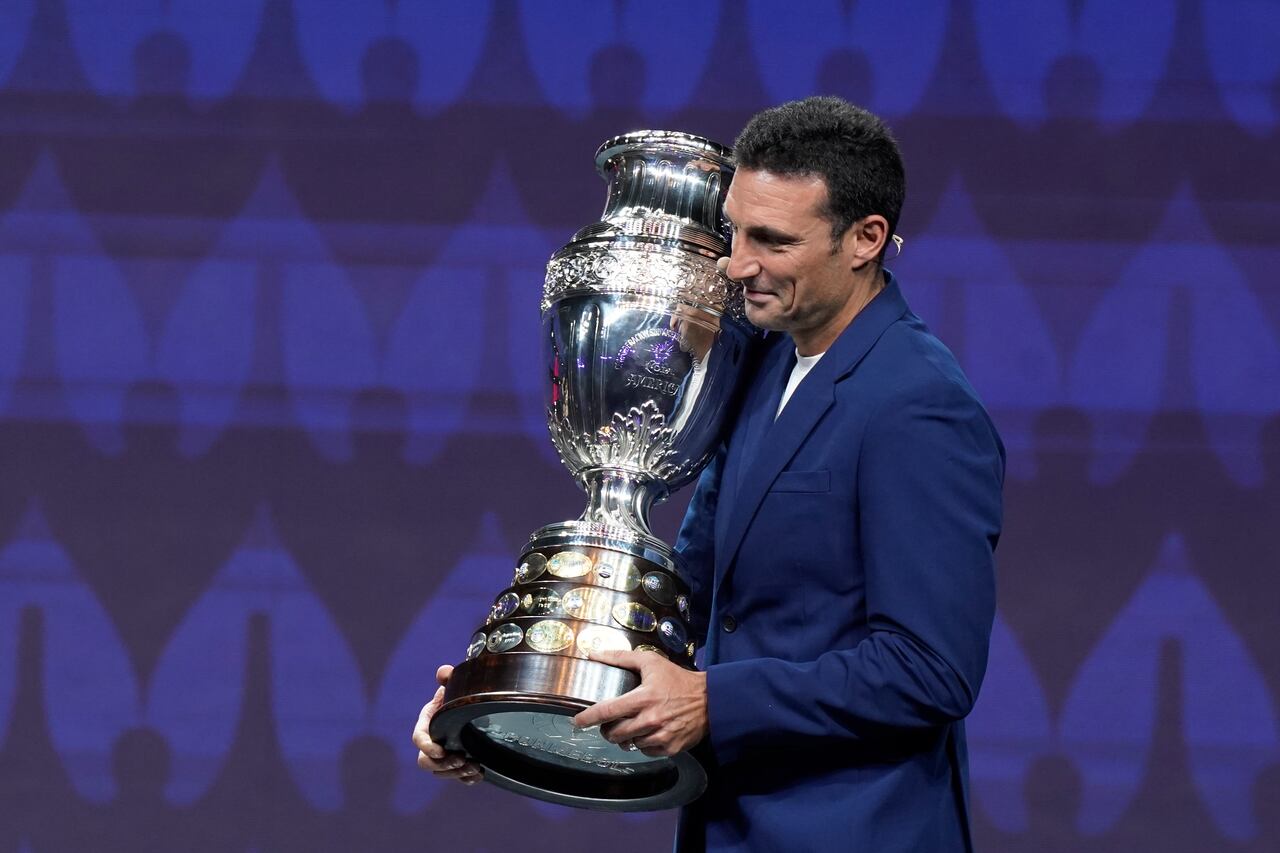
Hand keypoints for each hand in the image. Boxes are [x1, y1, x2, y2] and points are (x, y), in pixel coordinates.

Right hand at [412, 665, 482, 783]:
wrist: (473, 705)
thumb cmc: (459, 694)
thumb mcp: (455, 685)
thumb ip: (449, 677)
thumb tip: (443, 672)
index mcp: (428, 722)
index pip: (419, 739)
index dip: (426, 746)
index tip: (440, 750)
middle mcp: (432, 742)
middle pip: (425, 762)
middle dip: (441, 765)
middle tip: (461, 759)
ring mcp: (444, 755)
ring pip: (441, 772)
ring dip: (455, 773)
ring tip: (474, 766)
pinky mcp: (457, 764)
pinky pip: (457, 778)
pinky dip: (467, 779)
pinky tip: (479, 774)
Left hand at [572, 650, 708, 756]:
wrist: (710, 699)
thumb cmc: (678, 680)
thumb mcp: (651, 662)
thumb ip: (621, 657)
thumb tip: (595, 654)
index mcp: (643, 698)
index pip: (607, 711)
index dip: (588, 718)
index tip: (577, 721)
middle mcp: (650, 719)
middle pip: (615, 733)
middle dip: (607, 730)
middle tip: (610, 723)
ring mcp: (661, 736)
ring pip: (629, 744)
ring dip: (625, 737)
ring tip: (632, 725)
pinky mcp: (670, 748)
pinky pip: (645, 751)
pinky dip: (642, 743)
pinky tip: (648, 731)